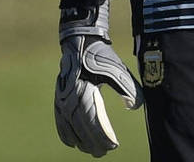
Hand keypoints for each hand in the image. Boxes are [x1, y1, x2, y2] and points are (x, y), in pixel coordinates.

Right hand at [54, 3, 141, 156]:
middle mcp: (69, 98)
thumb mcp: (117, 69)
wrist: (79, 41)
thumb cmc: (100, 56)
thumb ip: (128, 88)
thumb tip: (135, 107)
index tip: (113, 146)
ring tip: (92, 150)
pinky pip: (60, 122)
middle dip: (92, 144)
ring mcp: (61, 99)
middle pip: (80, 130)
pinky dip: (66, 135)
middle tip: (104, 152)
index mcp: (83, 92)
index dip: (102, 138)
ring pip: (69, 129)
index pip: (92, 123)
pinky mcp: (59, 99)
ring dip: (80, 142)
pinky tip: (73, 142)